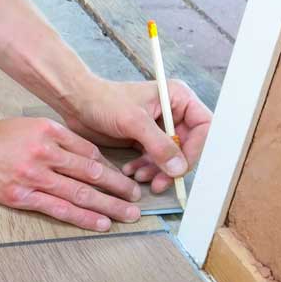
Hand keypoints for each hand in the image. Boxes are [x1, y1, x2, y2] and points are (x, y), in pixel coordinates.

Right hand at [0, 117, 142, 230]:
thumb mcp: (32, 126)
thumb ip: (59, 138)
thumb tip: (89, 158)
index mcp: (50, 132)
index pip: (90, 153)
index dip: (111, 168)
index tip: (123, 179)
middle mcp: (45, 153)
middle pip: (91, 173)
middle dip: (118, 188)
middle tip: (136, 199)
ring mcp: (34, 176)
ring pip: (80, 192)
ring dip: (108, 205)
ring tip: (128, 215)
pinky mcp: (21, 196)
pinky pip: (58, 208)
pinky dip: (82, 217)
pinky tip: (100, 223)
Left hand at [61, 78, 211, 192]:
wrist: (77, 103)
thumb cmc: (104, 101)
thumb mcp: (134, 122)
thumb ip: (159, 145)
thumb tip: (179, 169)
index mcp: (177, 98)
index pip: (203, 126)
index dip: (196, 149)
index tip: (181, 167)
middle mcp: (172, 112)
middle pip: (187, 146)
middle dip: (172, 166)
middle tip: (159, 183)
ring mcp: (158, 128)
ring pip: (169, 157)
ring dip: (157, 171)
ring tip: (139, 177)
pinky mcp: (144, 139)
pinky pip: (153, 160)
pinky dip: (145, 168)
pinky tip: (130, 171)